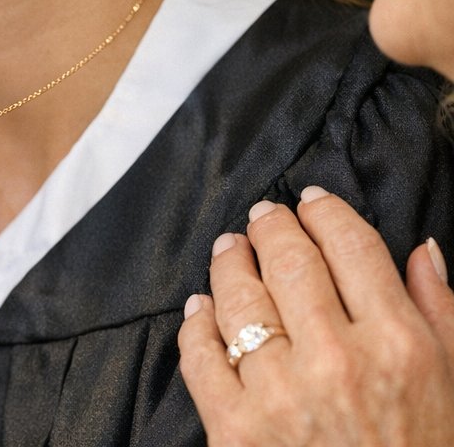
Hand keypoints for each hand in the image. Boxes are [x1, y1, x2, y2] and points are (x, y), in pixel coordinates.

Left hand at [178, 188, 453, 446]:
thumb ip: (441, 314)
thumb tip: (422, 249)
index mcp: (399, 347)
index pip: (350, 246)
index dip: (326, 212)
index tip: (311, 201)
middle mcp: (337, 361)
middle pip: (289, 259)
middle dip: (271, 225)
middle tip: (263, 215)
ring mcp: (280, 395)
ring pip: (238, 297)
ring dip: (229, 262)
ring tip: (230, 248)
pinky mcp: (234, 431)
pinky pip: (199, 357)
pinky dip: (195, 324)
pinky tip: (200, 308)